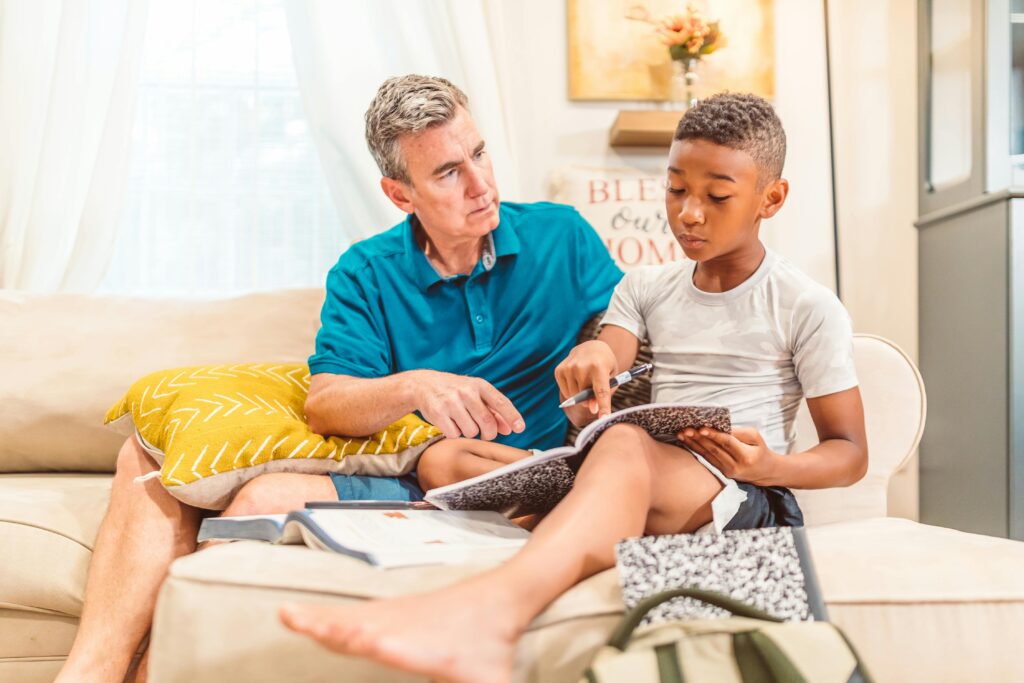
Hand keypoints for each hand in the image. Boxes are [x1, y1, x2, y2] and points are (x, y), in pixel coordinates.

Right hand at [408, 370, 524, 440]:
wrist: (423, 384)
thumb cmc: (455, 390)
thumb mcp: (475, 393)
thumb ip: (493, 410)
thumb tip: (509, 428)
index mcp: (479, 385)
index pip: (500, 402)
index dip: (512, 416)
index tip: (520, 428)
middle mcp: (466, 391)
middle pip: (487, 422)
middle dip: (490, 433)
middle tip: (486, 433)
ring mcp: (451, 402)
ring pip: (471, 431)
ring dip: (469, 431)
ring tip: (462, 421)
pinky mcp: (438, 413)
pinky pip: (454, 434)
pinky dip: (454, 433)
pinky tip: (450, 422)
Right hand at [554, 340, 617, 423]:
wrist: (591, 348)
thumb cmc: (605, 366)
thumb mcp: (611, 378)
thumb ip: (604, 394)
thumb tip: (592, 409)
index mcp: (598, 366)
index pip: (601, 391)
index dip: (603, 406)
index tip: (604, 418)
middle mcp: (581, 366)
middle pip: (584, 396)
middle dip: (590, 400)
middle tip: (594, 390)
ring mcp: (568, 368)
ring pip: (574, 396)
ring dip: (581, 396)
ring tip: (586, 382)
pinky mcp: (559, 370)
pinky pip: (566, 392)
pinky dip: (572, 392)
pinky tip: (577, 381)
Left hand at [677, 426, 779, 485]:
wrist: (764, 471)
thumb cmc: (759, 449)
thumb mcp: (755, 437)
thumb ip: (738, 432)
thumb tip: (719, 426)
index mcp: (746, 456)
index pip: (727, 443)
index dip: (714, 435)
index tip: (701, 428)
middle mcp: (735, 466)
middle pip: (714, 449)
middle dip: (698, 438)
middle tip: (686, 429)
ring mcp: (727, 471)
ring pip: (707, 454)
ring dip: (693, 443)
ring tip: (682, 434)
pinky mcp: (721, 473)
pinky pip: (707, 459)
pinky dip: (696, 449)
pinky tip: (687, 441)